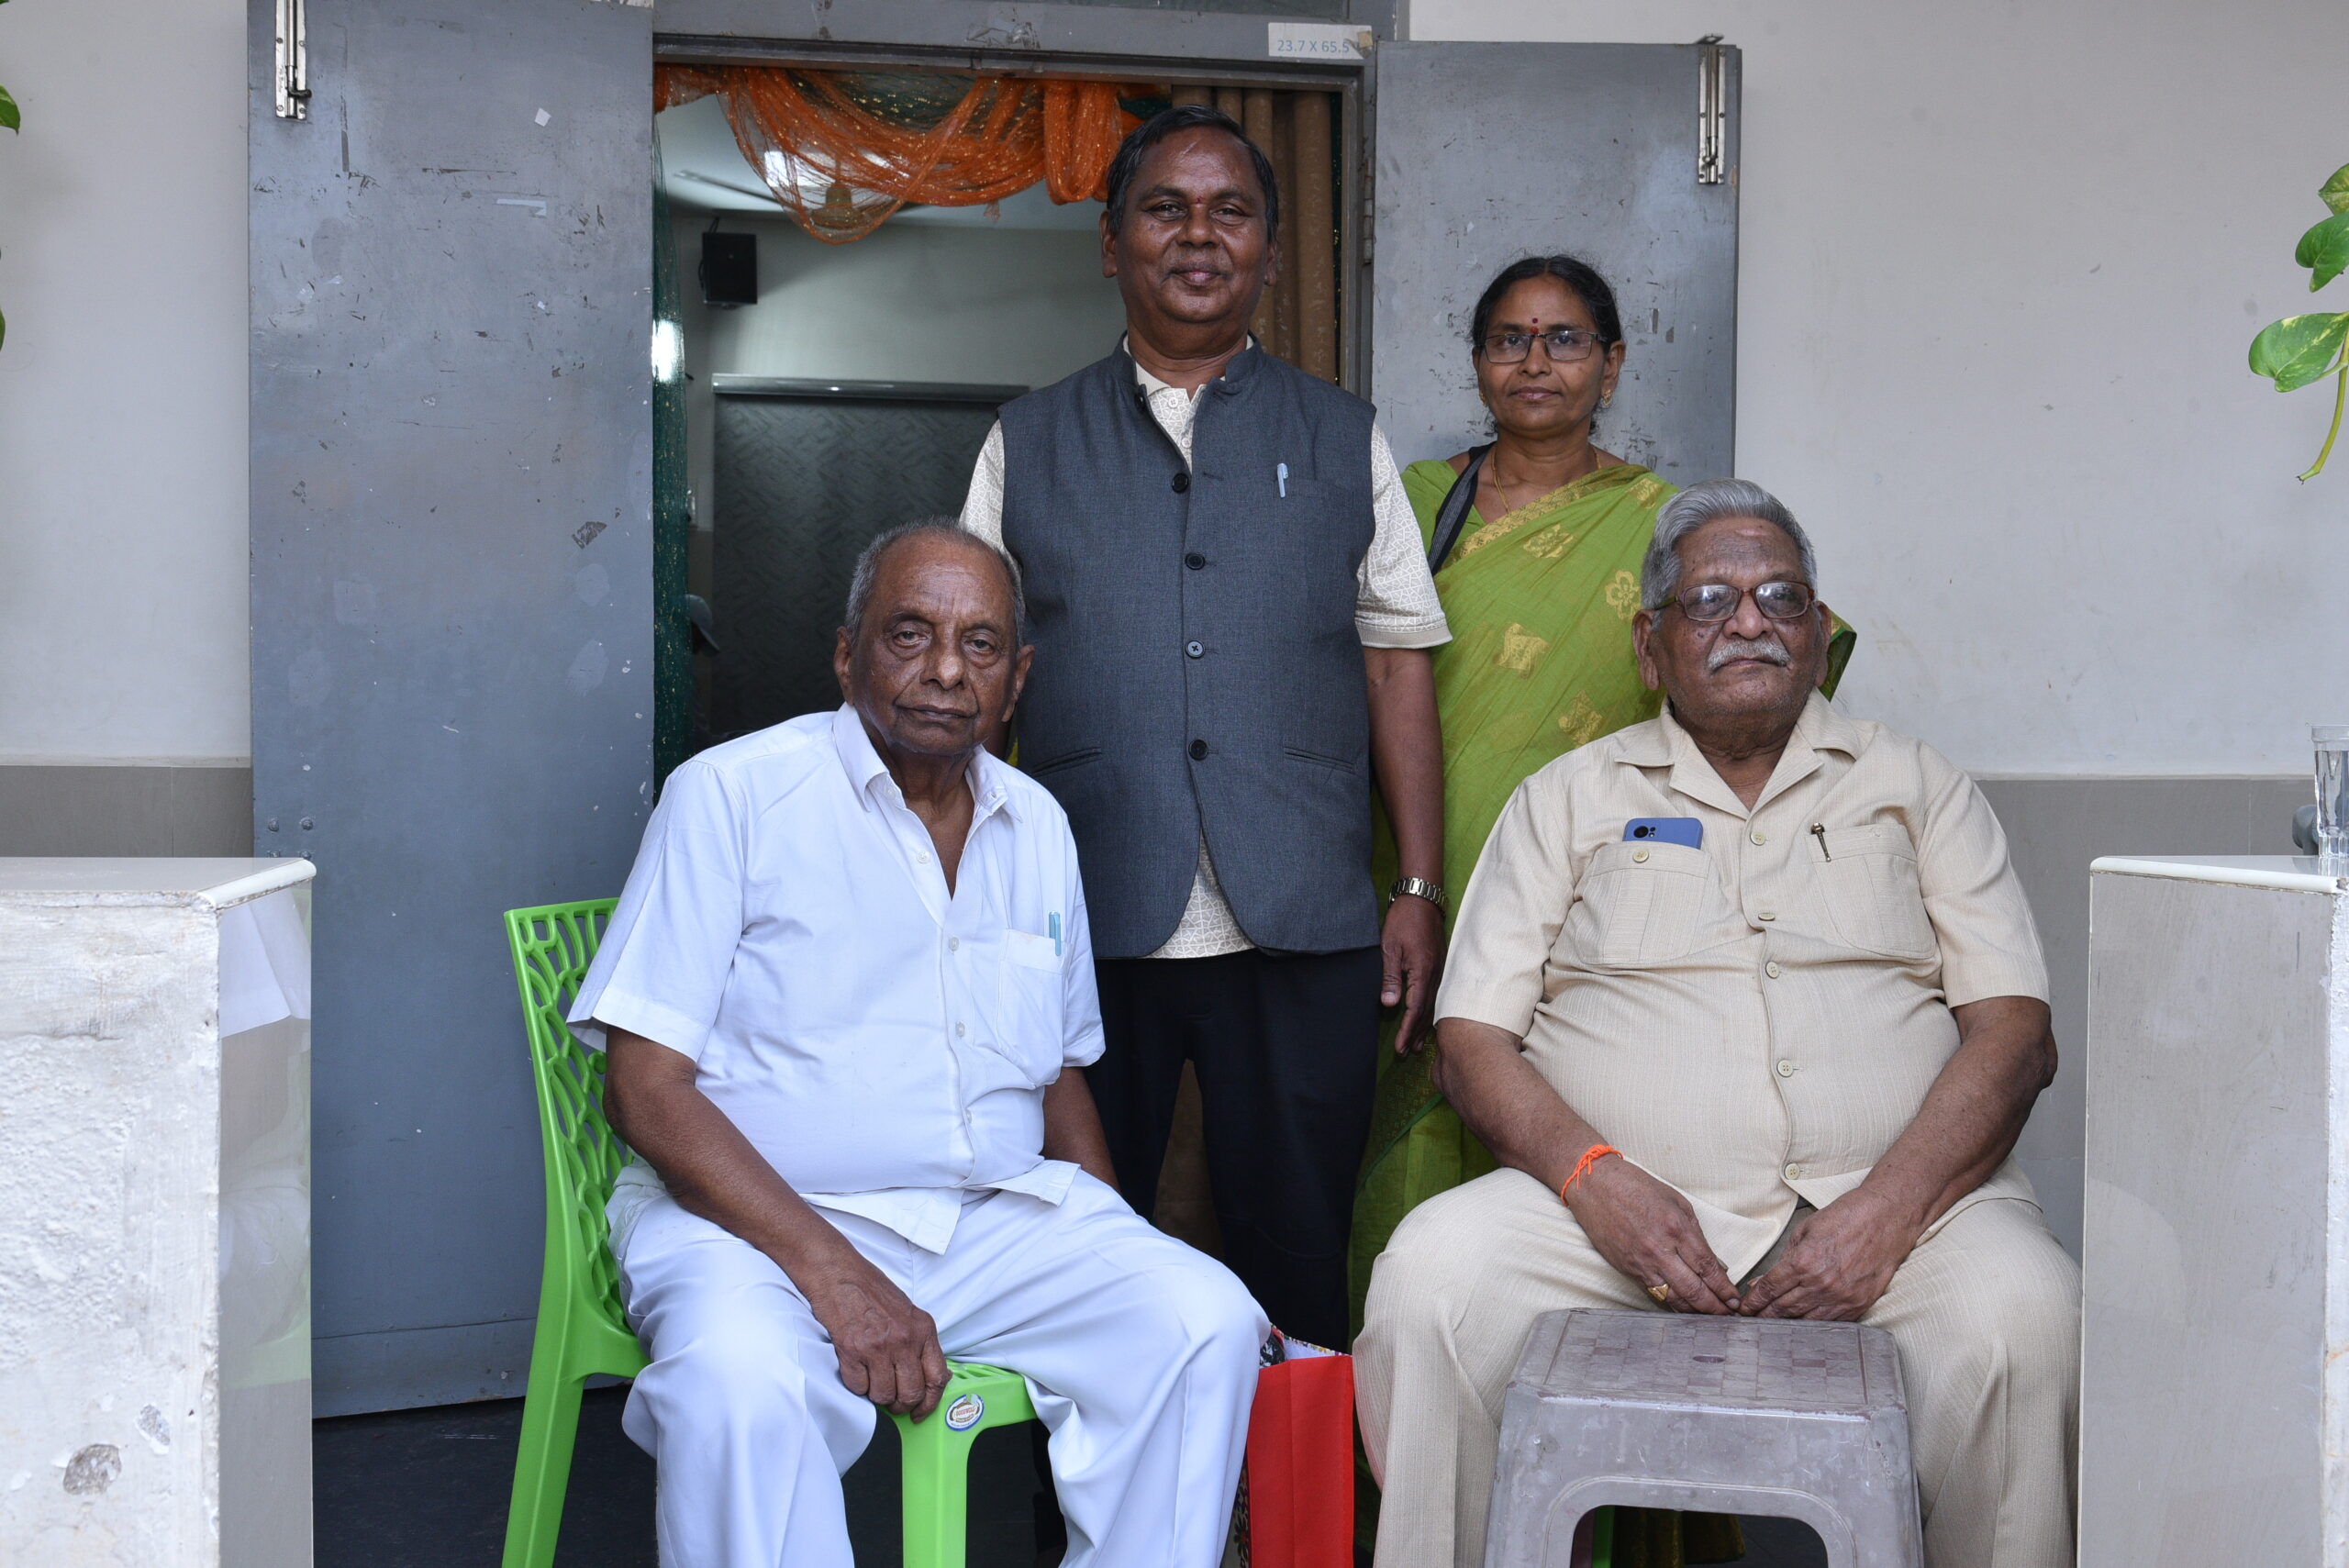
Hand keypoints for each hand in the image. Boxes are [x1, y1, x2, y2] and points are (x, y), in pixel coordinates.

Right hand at [791, 1240, 949, 1418]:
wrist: (838, 1273)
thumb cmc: (871, 1291)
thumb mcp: (908, 1313)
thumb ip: (920, 1343)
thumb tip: (930, 1377)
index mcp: (923, 1329)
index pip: (937, 1378)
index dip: (929, 1402)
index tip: (920, 1412)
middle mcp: (904, 1340)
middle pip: (910, 1394)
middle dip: (899, 1403)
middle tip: (890, 1398)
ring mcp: (878, 1346)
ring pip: (882, 1396)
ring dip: (875, 1394)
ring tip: (870, 1376)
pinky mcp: (852, 1350)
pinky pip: (858, 1387)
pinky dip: (856, 1384)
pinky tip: (855, 1367)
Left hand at [1382, 893, 1445, 1051]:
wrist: (1422, 899)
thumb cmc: (1403, 921)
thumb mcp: (1389, 948)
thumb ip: (1390, 978)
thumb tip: (1389, 1005)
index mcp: (1422, 971)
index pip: (1415, 1009)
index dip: (1407, 1030)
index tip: (1400, 1047)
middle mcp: (1435, 974)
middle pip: (1427, 1011)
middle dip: (1416, 1033)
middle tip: (1407, 1052)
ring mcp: (1439, 970)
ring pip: (1433, 1005)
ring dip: (1424, 1025)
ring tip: (1417, 1044)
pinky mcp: (1438, 965)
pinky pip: (1436, 994)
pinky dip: (1430, 1011)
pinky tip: (1427, 1018)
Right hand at [1568, 1157, 1740, 1313]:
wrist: (1595, 1186)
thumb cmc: (1636, 1187)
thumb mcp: (1676, 1201)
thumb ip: (1696, 1233)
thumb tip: (1713, 1262)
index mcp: (1676, 1228)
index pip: (1707, 1266)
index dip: (1724, 1287)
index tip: (1735, 1298)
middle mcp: (1660, 1250)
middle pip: (1694, 1289)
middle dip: (1715, 1306)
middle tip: (1729, 1315)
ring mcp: (1642, 1263)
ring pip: (1674, 1298)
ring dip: (1695, 1311)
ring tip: (1710, 1317)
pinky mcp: (1628, 1269)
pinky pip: (1654, 1293)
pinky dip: (1672, 1304)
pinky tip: (1684, 1309)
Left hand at [1741, 1188, 1918, 1319]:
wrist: (1886, 1219)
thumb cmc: (1846, 1218)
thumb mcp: (1806, 1230)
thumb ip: (1785, 1258)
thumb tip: (1763, 1281)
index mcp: (1804, 1262)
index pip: (1769, 1289)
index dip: (1753, 1302)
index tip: (1744, 1309)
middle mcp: (1821, 1284)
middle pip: (1784, 1309)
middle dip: (1764, 1316)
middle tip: (1752, 1321)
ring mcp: (1841, 1297)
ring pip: (1805, 1320)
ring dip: (1786, 1324)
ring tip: (1772, 1327)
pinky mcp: (1858, 1305)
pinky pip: (1830, 1322)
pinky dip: (1813, 1325)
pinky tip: (1802, 1325)